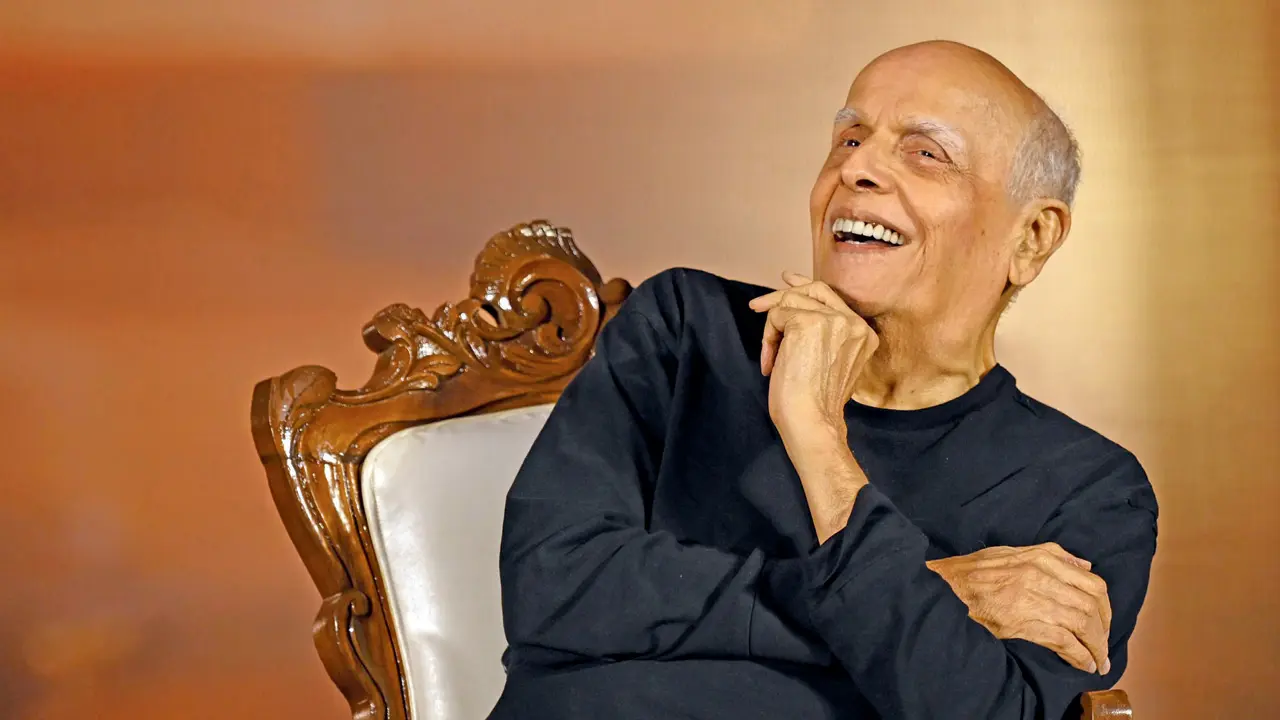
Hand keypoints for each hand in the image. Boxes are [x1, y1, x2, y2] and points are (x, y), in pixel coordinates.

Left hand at [748, 272, 878, 432]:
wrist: (811, 422)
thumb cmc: (814, 402)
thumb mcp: (830, 362)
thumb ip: (824, 334)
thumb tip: (792, 305)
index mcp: (864, 333)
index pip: (833, 298)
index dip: (806, 288)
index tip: (787, 281)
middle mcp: (854, 323)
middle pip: (814, 291)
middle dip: (782, 296)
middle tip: (757, 306)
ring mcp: (833, 320)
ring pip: (790, 303)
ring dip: (773, 332)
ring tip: (771, 359)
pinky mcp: (809, 323)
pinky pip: (776, 316)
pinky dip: (768, 340)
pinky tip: (771, 364)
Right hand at [926, 542, 1112, 674]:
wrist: (943, 587)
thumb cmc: (974, 570)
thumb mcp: (1012, 552)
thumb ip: (1051, 555)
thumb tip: (1085, 565)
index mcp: (1040, 558)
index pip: (1091, 583)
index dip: (1105, 608)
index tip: (1105, 623)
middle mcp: (1040, 576)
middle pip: (1091, 606)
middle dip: (1104, 631)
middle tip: (1104, 648)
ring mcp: (1031, 599)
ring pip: (1081, 624)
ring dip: (1096, 647)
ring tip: (1099, 661)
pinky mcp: (1021, 622)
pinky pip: (1062, 640)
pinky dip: (1079, 655)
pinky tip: (1083, 664)